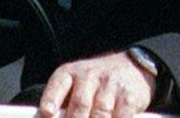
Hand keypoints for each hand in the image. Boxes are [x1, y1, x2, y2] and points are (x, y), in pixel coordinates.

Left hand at [37, 52, 154, 117]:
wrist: (132, 67)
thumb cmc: (94, 84)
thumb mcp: (75, 85)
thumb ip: (62, 104)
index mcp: (70, 73)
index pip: (58, 85)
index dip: (51, 100)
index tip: (47, 113)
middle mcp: (89, 75)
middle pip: (80, 105)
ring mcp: (110, 85)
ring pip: (100, 115)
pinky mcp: (129, 97)